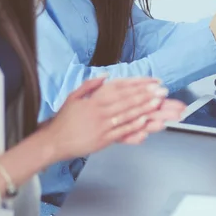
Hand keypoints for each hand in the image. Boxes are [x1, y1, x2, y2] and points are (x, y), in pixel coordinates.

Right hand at [40, 76, 181, 159]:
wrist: (54, 141)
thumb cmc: (64, 119)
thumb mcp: (74, 96)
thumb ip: (90, 85)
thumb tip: (105, 75)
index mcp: (94, 99)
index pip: (120, 89)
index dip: (138, 84)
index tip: (151, 82)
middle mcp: (100, 110)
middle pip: (127, 100)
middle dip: (146, 95)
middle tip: (161, 91)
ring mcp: (103, 125)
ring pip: (127, 114)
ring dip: (144, 108)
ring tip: (158, 102)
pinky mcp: (104, 139)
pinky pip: (122, 130)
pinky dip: (134, 125)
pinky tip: (145, 120)